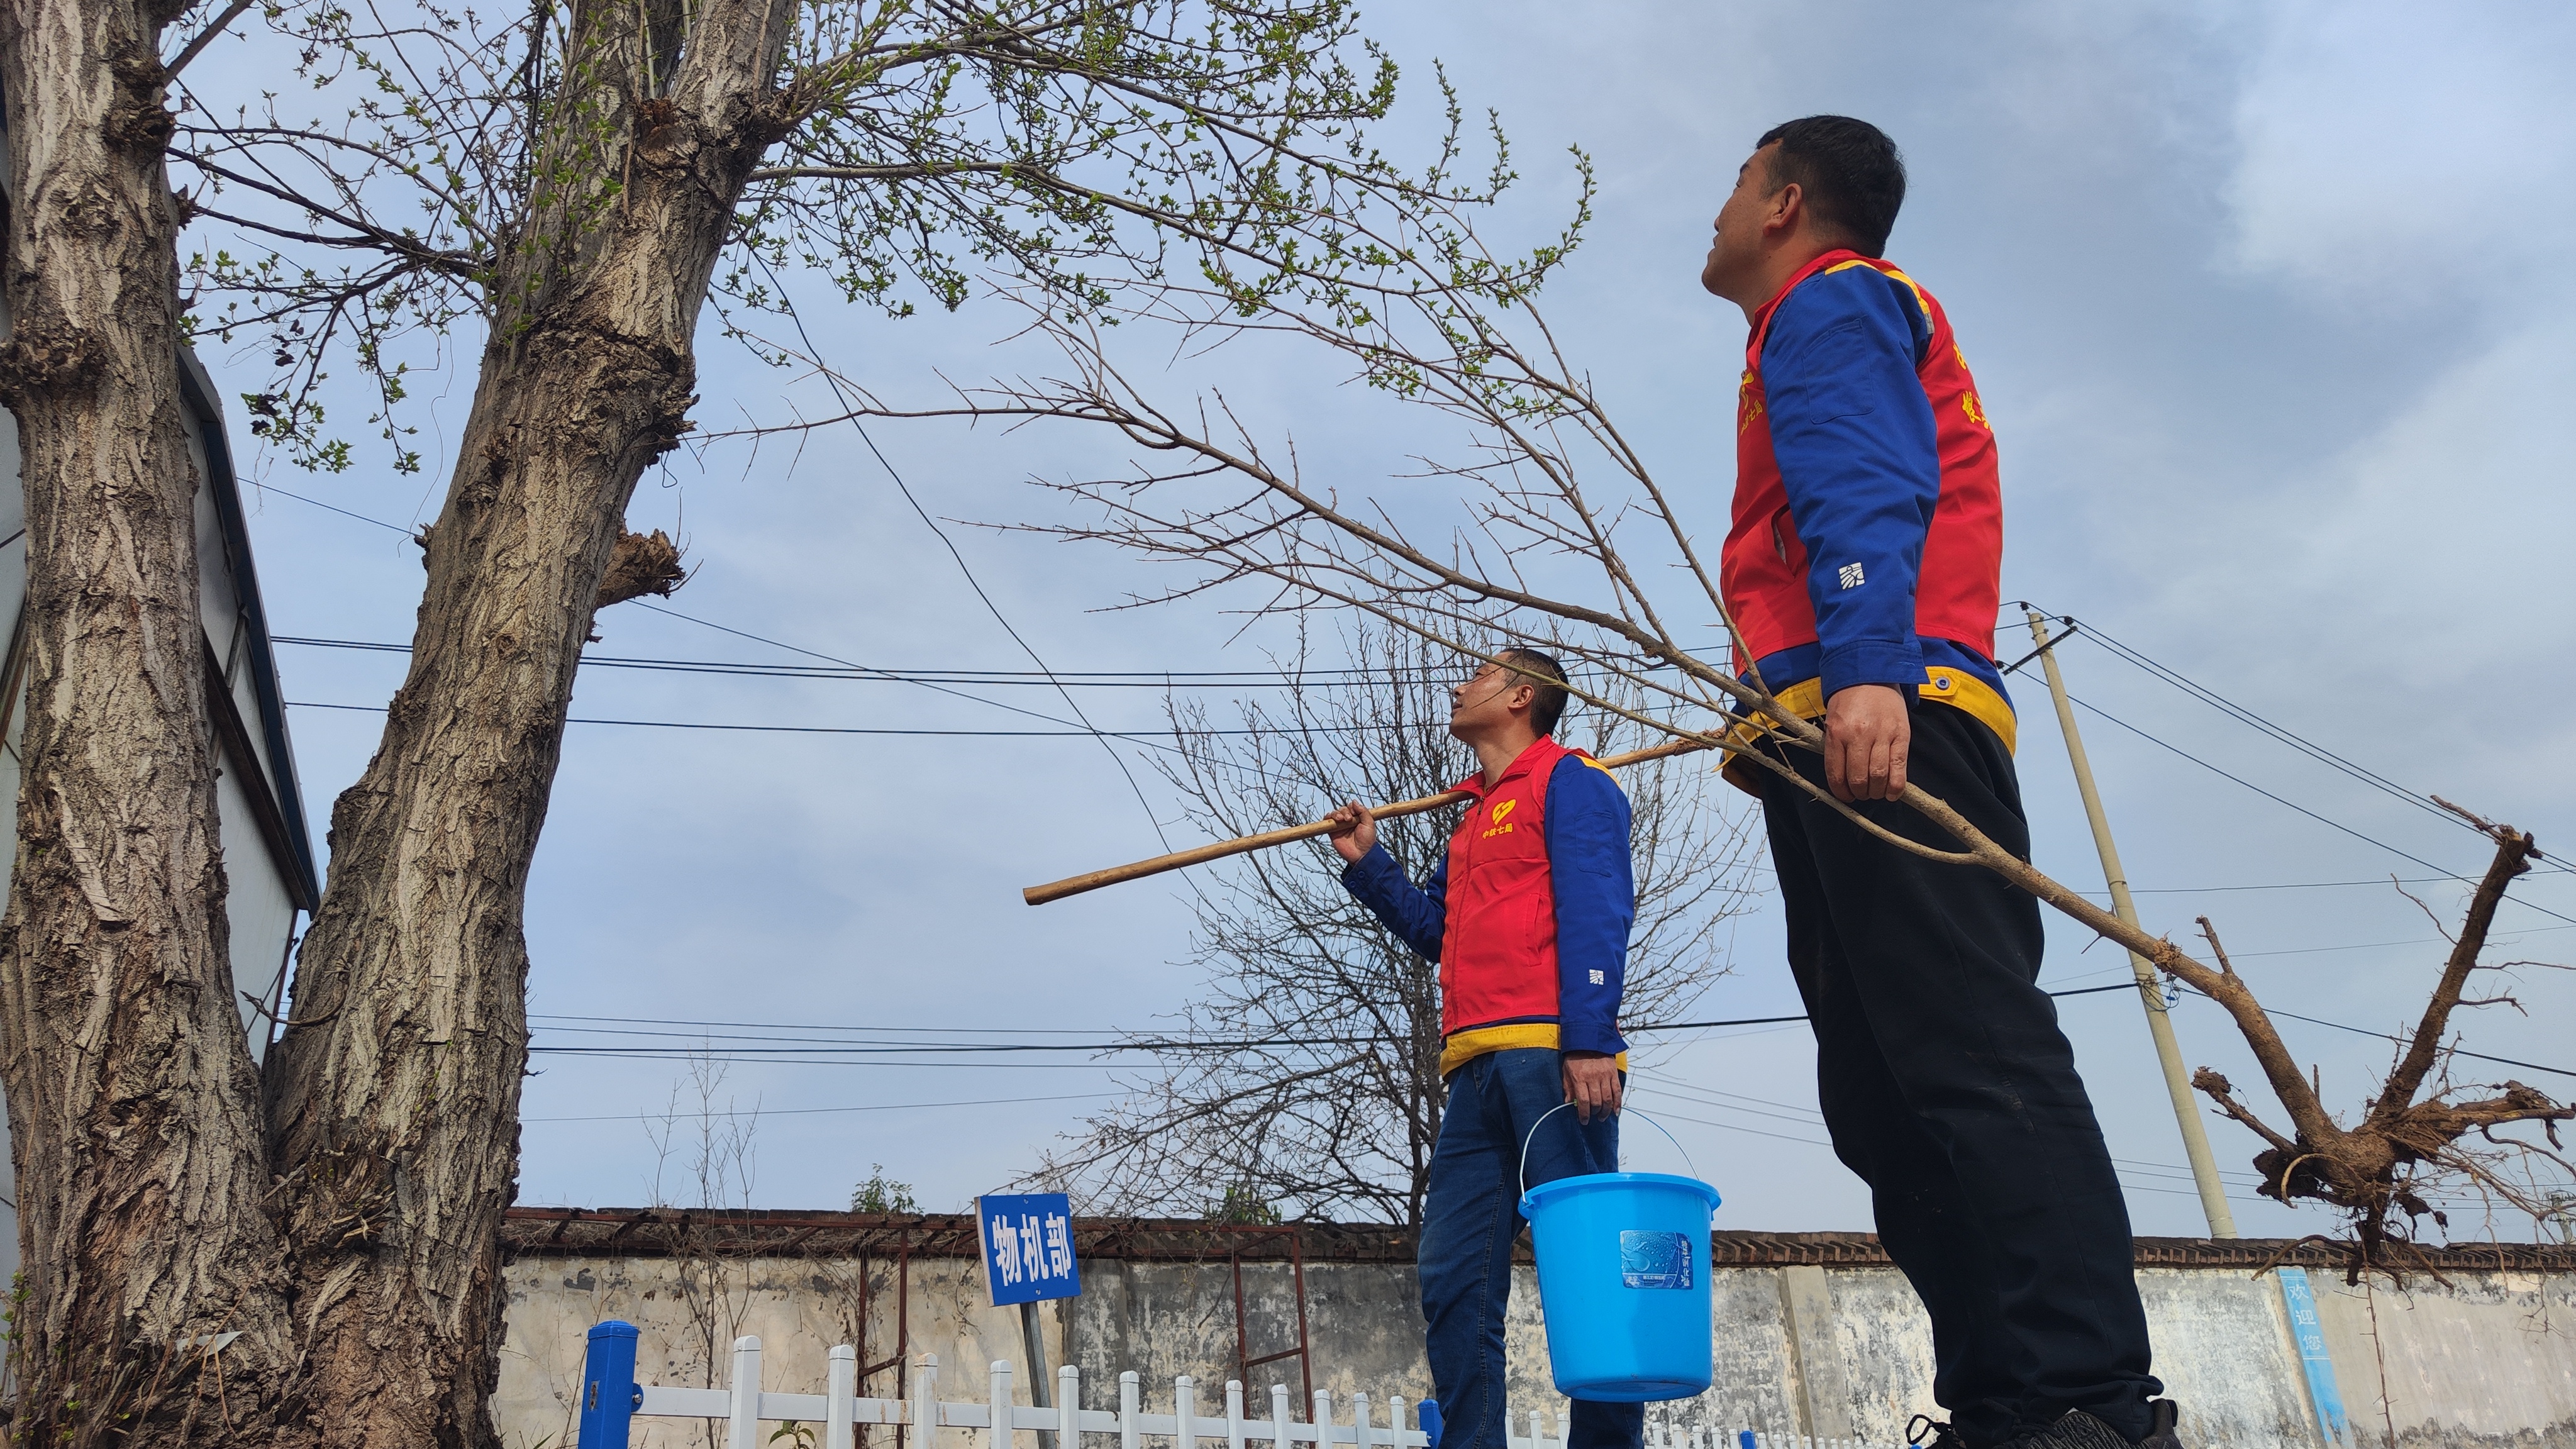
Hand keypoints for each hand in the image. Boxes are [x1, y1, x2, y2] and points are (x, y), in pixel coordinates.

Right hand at [1324, 800, 1376, 862]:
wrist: (1361, 854)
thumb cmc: (1367, 840)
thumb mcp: (1369, 823)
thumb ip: (1363, 811)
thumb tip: (1354, 801)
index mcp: (1357, 818)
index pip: (1351, 807)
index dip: (1351, 808)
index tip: (1354, 813)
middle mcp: (1347, 821)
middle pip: (1342, 809)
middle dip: (1345, 811)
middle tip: (1349, 819)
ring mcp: (1340, 826)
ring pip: (1334, 814)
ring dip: (1336, 814)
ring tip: (1341, 820)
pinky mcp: (1333, 832)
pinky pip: (1327, 822)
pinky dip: (1327, 817)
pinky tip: (1330, 818)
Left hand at [1562, 1052, 1622, 1123]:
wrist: (1588, 1038)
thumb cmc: (1576, 1055)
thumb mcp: (1566, 1071)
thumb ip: (1568, 1087)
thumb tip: (1568, 1103)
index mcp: (1580, 1077)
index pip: (1583, 1101)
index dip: (1584, 1114)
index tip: (1583, 1120)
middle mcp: (1593, 1077)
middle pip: (1596, 1102)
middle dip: (1594, 1113)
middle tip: (1593, 1117)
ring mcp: (1605, 1075)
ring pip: (1608, 1099)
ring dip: (1605, 1111)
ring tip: (1602, 1116)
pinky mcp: (1613, 1073)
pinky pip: (1617, 1091)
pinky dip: (1617, 1103)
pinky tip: (1615, 1111)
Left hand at [1823, 684, 1910, 802]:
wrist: (1872, 674)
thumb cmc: (1849, 700)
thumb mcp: (1833, 721)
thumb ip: (1835, 747)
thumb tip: (1841, 778)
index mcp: (1837, 733)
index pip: (1837, 773)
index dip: (1841, 791)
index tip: (1845, 796)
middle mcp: (1859, 735)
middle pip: (1859, 778)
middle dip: (1859, 793)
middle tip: (1861, 794)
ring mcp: (1882, 735)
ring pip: (1879, 776)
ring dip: (1876, 792)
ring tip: (1875, 792)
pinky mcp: (1902, 735)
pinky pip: (1900, 767)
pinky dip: (1896, 786)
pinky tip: (1893, 793)